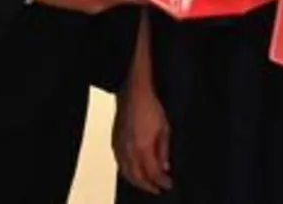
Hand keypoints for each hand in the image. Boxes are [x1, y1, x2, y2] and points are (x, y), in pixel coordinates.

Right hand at [114, 77, 171, 193]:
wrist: (133, 94)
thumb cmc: (150, 108)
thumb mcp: (164, 129)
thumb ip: (164, 150)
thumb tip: (165, 167)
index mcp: (143, 148)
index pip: (152, 173)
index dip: (161, 182)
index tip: (168, 185)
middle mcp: (129, 151)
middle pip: (137, 177)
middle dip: (148, 186)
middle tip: (158, 189)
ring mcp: (120, 148)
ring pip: (126, 173)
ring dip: (137, 182)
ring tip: (147, 185)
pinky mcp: (115, 143)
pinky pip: (119, 164)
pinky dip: (127, 173)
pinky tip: (133, 173)